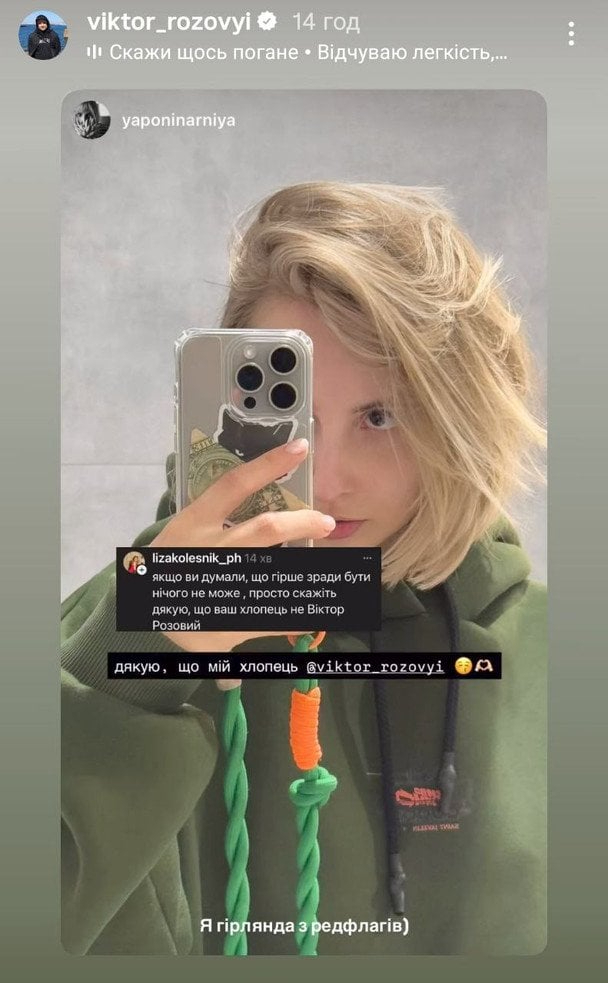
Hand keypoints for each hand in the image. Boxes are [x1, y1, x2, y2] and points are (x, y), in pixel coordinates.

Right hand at [148, 438, 334, 687]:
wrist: (144, 612)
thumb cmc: (171, 563)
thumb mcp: (185, 532)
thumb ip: (219, 515)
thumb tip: (261, 492)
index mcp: (195, 523)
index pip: (235, 484)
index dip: (269, 464)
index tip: (300, 448)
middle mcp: (209, 549)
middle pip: (266, 529)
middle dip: (302, 523)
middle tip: (325, 521)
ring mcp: (218, 584)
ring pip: (277, 573)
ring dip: (309, 571)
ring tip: (331, 572)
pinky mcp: (226, 620)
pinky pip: (274, 617)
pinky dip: (297, 615)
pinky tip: (316, 612)